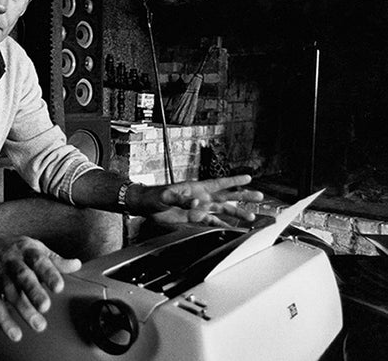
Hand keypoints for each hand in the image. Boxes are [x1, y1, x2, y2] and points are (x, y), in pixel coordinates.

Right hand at [0, 233, 80, 341]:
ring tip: (38, 325)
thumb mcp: (33, 247)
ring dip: (23, 310)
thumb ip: (54, 259)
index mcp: (26, 250)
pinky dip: (4, 320)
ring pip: (10, 293)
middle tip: (45, 307)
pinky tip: (15, 334)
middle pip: (22, 276)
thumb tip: (76, 265)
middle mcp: (11, 261)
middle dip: (33, 291)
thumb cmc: (13, 248)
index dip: (49, 273)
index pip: (39, 260)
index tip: (59, 287)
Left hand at [141, 175, 262, 225]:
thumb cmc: (154, 196)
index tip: (248, 177)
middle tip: (259, 196)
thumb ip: (181, 200)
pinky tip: (232, 228)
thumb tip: (196, 204)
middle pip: (226, 196)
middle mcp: (201, 197)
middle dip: (243, 196)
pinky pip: (212, 221)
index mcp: (196, 187)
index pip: (219, 183)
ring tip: (251, 216)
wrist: (145, 205)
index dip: (233, 180)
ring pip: (222, 210)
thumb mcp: (166, 196)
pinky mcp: (194, 218)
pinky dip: (222, 225)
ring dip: (237, 213)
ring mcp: (199, 208)